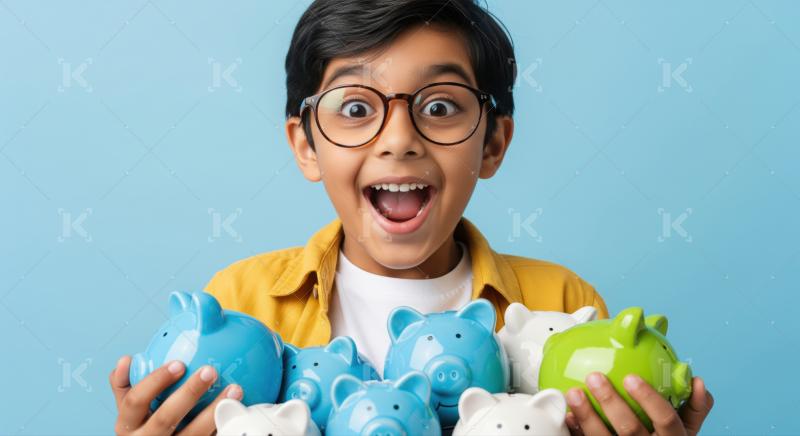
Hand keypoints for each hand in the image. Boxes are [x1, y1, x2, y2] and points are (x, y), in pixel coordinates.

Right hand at [109, 355, 242, 434]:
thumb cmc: (143, 429)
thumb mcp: (129, 412)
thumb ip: (125, 386)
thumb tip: (126, 360)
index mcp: (128, 425)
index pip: (136, 400)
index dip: (156, 381)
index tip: (179, 363)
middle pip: (166, 417)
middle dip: (189, 393)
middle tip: (210, 371)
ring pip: (193, 433)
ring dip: (215, 411)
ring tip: (235, 390)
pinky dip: (223, 427)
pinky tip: (238, 412)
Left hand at [564, 372, 713, 435]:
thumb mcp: (687, 431)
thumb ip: (694, 408)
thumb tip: (698, 381)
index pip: (665, 420)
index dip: (648, 399)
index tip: (630, 378)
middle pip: (629, 429)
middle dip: (610, 402)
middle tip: (594, 377)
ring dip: (587, 416)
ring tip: (574, 393)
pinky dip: (577, 431)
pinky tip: (568, 416)